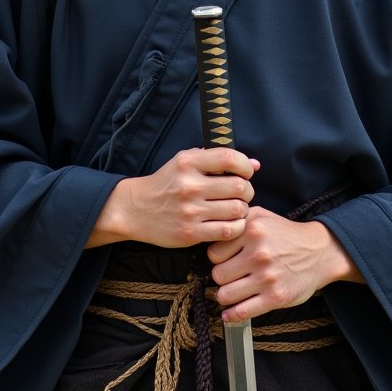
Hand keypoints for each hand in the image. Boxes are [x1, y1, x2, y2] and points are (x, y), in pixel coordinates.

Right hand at [87, 148, 258, 248]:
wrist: (136, 209)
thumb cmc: (167, 183)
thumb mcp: (186, 163)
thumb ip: (218, 160)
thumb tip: (256, 165)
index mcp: (189, 162)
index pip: (230, 158)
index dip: (245, 166)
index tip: (245, 173)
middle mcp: (189, 185)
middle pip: (239, 187)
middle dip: (247, 191)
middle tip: (242, 194)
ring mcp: (190, 211)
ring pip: (237, 210)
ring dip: (242, 210)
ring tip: (235, 209)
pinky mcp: (190, 233)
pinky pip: (228, 231)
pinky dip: (236, 227)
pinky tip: (230, 223)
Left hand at [206, 207, 363, 322]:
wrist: (319, 252)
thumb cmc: (286, 236)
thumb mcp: (261, 216)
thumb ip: (236, 220)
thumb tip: (211, 231)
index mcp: (252, 230)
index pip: (213, 252)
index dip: (218, 258)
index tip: (226, 260)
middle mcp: (259, 252)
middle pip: (217, 274)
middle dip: (222, 277)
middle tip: (231, 276)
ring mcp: (267, 276)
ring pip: (225, 294)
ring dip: (226, 295)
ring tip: (233, 291)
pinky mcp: (275, 297)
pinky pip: (242, 312)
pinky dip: (232, 315)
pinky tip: (230, 313)